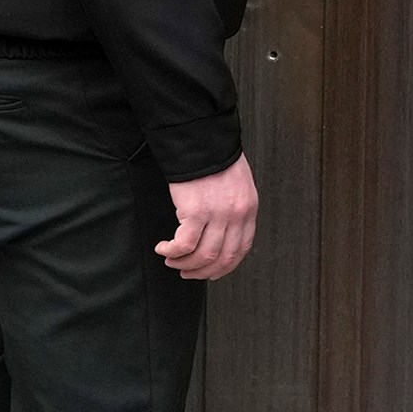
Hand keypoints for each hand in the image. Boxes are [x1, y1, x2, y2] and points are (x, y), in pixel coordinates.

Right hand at [161, 155, 259, 279]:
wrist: (201, 139)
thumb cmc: (214, 157)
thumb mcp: (237, 185)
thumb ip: (234, 209)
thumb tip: (222, 234)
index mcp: (248, 209)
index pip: (241, 249)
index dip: (225, 266)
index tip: (212, 271)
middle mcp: (236, 215)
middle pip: (222, 258)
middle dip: (202, 271)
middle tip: (187, 272)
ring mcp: (217, 214)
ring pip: (202, 256)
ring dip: (184, 264)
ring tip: (171, 260)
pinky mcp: (195, 211)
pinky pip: (183, 244)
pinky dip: (172, 251)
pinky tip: (164, 248)